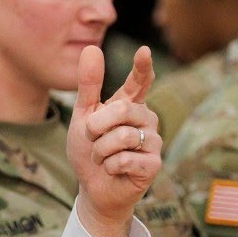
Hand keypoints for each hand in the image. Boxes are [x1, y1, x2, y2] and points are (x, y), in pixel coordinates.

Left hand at [68, 45, 160, 236]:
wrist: (93, 188)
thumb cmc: (90, 152)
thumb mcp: (83, 116)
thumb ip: (89, 85)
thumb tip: (92, 48)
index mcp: (130, 105)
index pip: (139, 81)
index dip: (142, 67)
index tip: (144, 51)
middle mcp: (146, 119)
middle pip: (122, 110)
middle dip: (97, 126)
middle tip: (93, 139)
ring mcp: (153, 141)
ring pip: (122, 137)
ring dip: (101, 150)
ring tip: (103, 158)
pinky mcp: (154, 164)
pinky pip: (126, 158)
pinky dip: (110, 166)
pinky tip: (114, 171)